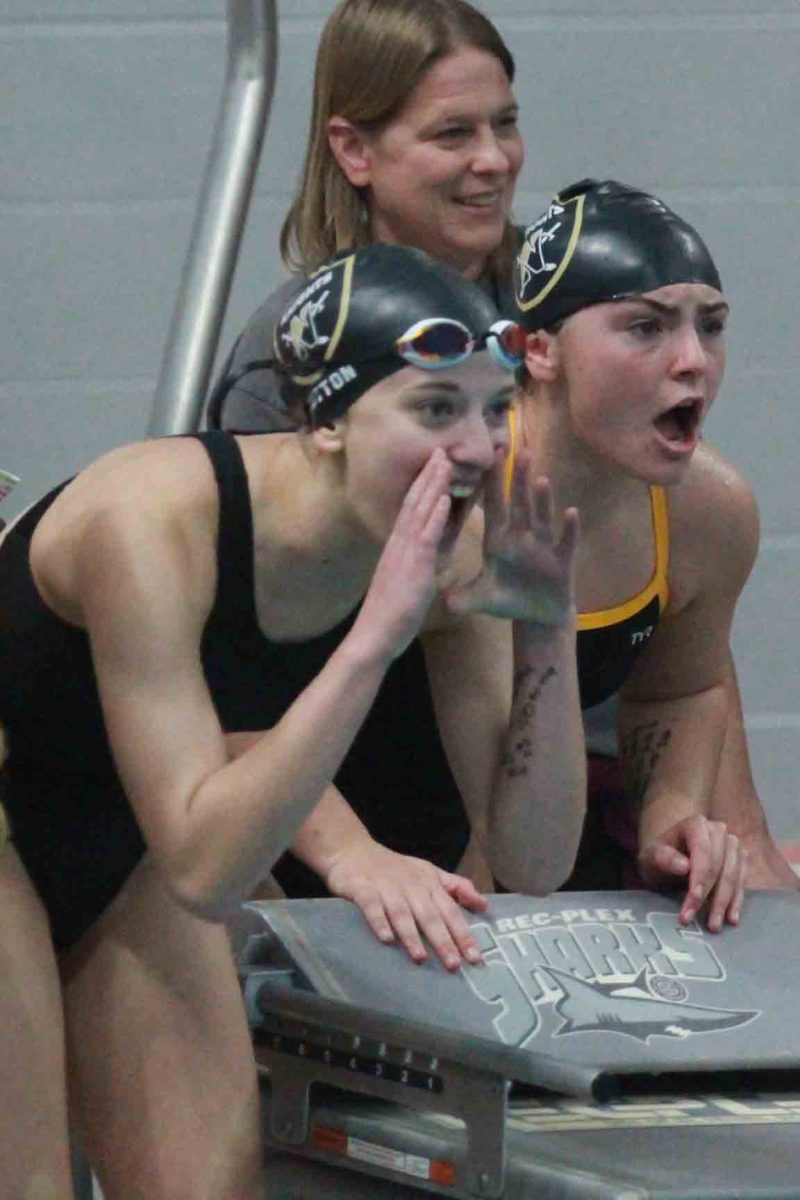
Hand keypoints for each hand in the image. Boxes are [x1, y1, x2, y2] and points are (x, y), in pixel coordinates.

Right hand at [323, 837, 487, 970]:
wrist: (351, 849)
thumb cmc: (395, 868)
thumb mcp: (429, 872)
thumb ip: (456, 887)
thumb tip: (484, 905)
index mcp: (429, 883)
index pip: (450, 910)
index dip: (463, 934)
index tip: (475, 958)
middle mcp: (410, 885)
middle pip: (429, 915)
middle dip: (443, 940)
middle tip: (453, 965)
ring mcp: (386, 886)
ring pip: (402, 912)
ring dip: (412, 935)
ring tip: (421, 958)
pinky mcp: (362, 888)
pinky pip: (371, 905)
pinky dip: (379, 921)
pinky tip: (386, 939)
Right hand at [352, 448, 452, 661]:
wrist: (374, 636)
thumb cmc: (390, 618)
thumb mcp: (409, 587)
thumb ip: (420, 571)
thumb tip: (433, 564)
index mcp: (397, 548)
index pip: (410, 510)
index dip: (422, 487)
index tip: (432, 467)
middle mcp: (398, 544)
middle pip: (413, 502)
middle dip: (428, 476)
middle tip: (440, 451)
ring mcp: (404, 553)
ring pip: (420, 512)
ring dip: (433, 486)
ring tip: (445, 461)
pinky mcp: (413, 567)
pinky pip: (426, 536)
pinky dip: (435, 516)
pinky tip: (444, 497)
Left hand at [446, 450, 577, 623]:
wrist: (537, 616)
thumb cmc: (508, 599)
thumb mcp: (481, 599)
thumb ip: (462, 597)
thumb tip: (438, 601)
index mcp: (499, 540)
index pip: (493, 506)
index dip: (491, 483)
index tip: (490, 455)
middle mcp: (521, 537)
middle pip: (519, 504)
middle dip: (518, 480)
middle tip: (519, 451)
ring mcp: (543, 547)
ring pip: (542, 518)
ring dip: (542, 501)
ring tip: (541, 480)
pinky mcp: (561, 561)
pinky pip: (566, 542)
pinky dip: (569, 529)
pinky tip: (572, 512)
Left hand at [638, 815, 745, 931]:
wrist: (670, 859)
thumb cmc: (659, 857)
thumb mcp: (651, 857)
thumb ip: (663, 858)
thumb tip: (685, 866)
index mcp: (696, 824)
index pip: (703, 851)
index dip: (700, 877)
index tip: (693, 901)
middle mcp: (718, 830)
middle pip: (720, 866)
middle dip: (712, 896)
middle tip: (702, 921)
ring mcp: (732, 845)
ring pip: (734, 876)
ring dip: (725, 903)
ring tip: (714, 925)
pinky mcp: (740, 860)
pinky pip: (742, 882)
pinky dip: (736, 901)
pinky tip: (731, 918)